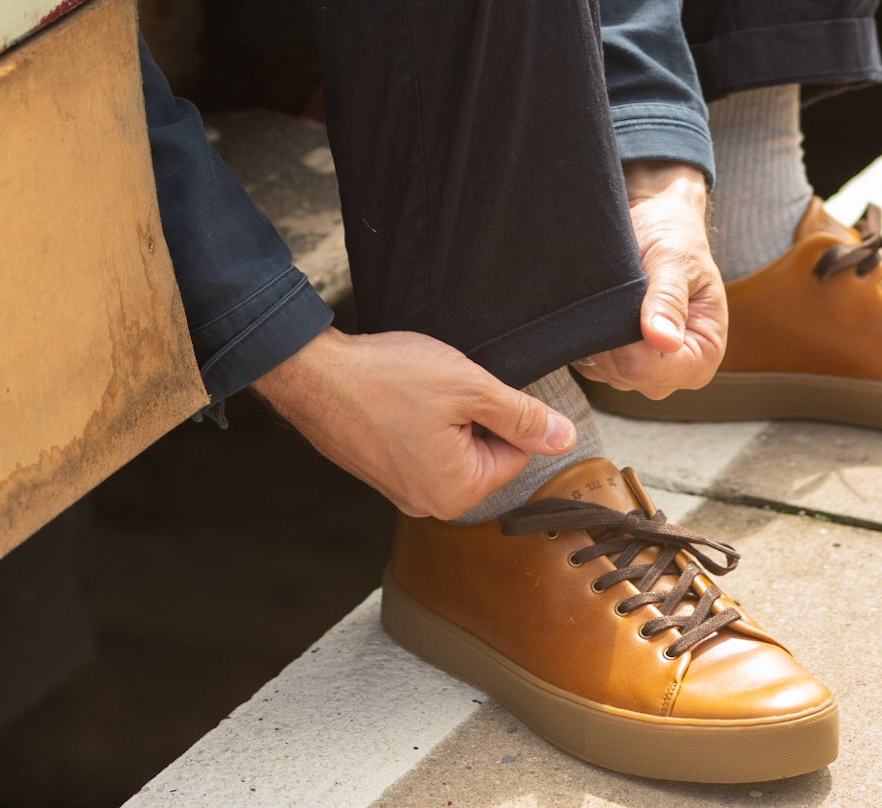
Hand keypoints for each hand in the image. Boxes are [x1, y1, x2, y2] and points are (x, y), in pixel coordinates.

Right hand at [251, 327, 577, 517]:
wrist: (316, 375)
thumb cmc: (389, 378)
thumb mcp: (469, 387)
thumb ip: (522, 416)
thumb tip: (565, 439)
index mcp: (457, 492)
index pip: (515, 453)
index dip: (499, 411)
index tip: (467, 390)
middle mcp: (429, 505)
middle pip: (483, 454)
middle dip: (471, 416)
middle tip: (441, 389)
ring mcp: (401, 492)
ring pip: (452, 447)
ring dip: (446, 417)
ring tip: (416, 394)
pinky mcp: (382, 473)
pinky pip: (422, 448)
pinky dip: (418, 422)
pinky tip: (399, 400)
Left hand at [575, 159, 726, 397]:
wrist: (658, 219)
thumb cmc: (674, 235)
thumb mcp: (674, 259)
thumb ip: (668, 298)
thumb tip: (664, 340)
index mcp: (705, 351)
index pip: (652, 370)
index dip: (626, 346)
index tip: (619, 307)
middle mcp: (679, 369)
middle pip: (627, 375)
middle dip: (611, 339)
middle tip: (614, 295)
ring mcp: (649, 370)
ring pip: (607, 371)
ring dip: (598, 336)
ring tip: (611, 298)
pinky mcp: (624, 362)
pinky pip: (594, 365)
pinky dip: (589, 339)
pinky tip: (600, 309)